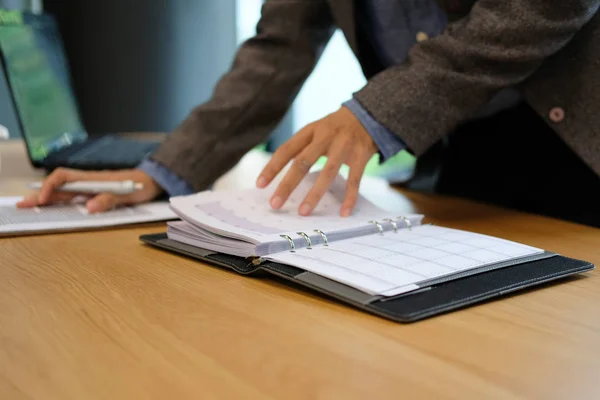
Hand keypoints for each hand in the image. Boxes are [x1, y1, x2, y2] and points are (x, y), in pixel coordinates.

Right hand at [16, 168, 162, 212]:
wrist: (152, 181)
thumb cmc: (140, 185)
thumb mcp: (127, 194)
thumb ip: (109, 199)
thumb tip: (89, 207)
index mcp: (93, 178)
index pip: (63, 178)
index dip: (50, 187)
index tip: (43, 200)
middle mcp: (88, 182)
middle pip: (58, 187)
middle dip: (39, 195)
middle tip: (22, 205)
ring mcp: (90, 188)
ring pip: (63, 193)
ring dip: (46, 199)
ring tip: (29, 206)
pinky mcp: (94, 195)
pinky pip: (73, 198)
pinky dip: (59, 202)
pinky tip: (51, 207)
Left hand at [256, 106, 376, 216]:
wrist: (368, 114)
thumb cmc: (335, 129)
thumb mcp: (316, 130)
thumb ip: (301, 149)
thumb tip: (279, 177)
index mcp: (310, 130)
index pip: (287, 149)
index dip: (272, 167)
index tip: (260, 185)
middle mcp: (326, 136)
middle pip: (303, 162)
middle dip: (287, 184)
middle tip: (275, 204)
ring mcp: (344, 145)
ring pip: (328, 172)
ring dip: (314, 194)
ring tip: (303, 212)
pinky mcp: (361, 155)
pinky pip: (354, 180)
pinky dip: (349, 197)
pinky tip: (343, 212)